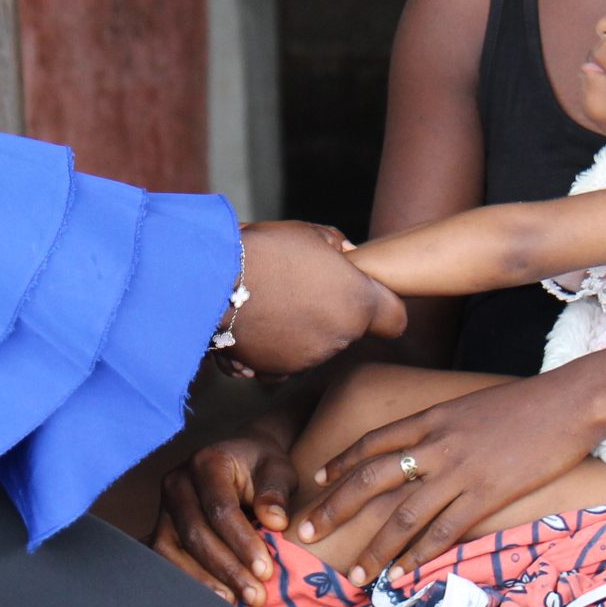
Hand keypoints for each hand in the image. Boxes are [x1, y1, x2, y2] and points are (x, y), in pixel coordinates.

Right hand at [151, 429, 299, 605]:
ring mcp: (164, 507)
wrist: (238, 461)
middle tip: (255, 595)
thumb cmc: (260, 467)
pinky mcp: (160, 529)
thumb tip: (276, 522)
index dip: (242, 543)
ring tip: (233, 603)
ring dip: (203, 581)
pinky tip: (212, 597)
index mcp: (206, 463)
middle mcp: (177, 483)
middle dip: (226, 569)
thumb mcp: (278, 469)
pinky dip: (188, 581)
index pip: (220, 508)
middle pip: (195, 533)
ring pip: (172, 550)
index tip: (265, 571)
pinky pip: (165, 560)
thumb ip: (276, 492)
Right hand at [226, 221, 405, 377]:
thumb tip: (349, 257)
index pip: (396, 319)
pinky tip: (255, 322)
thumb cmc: (265, 250)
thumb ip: (339, 247)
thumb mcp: (310, 234)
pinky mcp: (273, 372)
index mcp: (358, 303)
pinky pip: (282, 362)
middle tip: (301, 286)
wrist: (209, 282)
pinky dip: (273, 347)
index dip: (383, 307)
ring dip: (300, 330)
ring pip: (314, 347)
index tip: (362, 294)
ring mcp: (306, 360)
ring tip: (270, 300)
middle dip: (332, 313)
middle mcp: (338, 339)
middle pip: (349, 331)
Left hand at [296, 374, 600, 577]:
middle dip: (335, 507)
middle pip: (372, 478)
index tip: (318, 480)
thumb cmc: (525, 405)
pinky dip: (419, 556)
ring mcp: (460, 471)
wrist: (569, 403)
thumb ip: (442, 426)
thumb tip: (422, 447)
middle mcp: (436, 444)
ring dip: (375, 548)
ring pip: (403, 514)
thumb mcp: (470, 406)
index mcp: (431, 417)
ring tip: (356, 575)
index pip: (373, 441)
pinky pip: (443, 531)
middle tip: (306, 531)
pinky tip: (402, 575)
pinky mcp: (486, 494)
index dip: (342, 462)